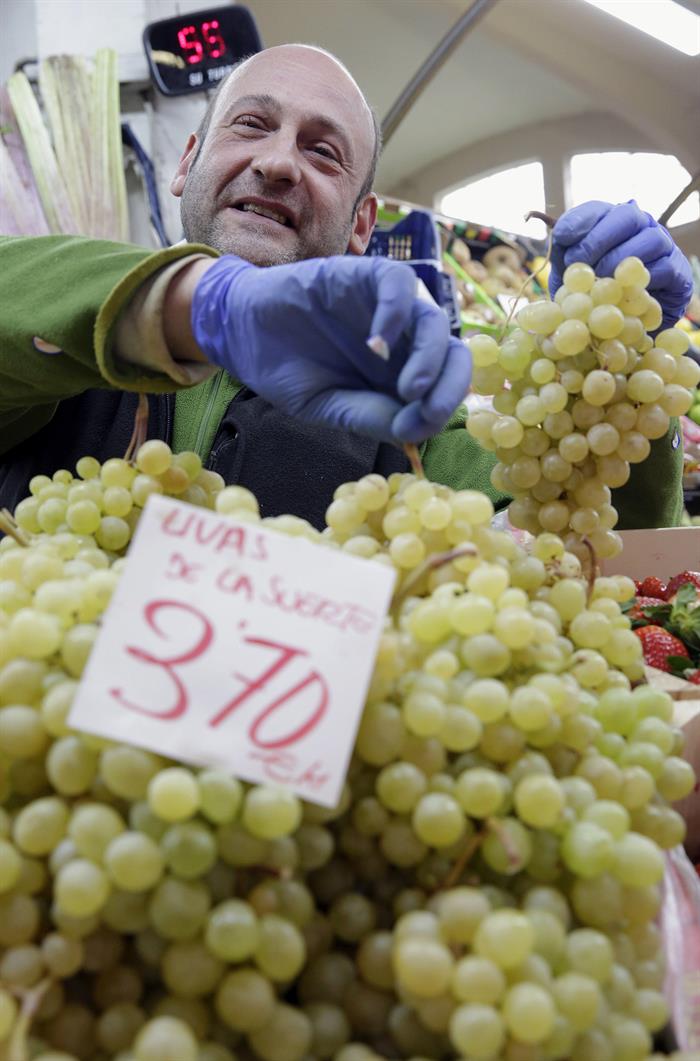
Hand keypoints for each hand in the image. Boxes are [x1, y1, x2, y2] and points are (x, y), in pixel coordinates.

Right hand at [190, 254, 470, 442]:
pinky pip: (398, 283)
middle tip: (424, 409)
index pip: (447, 382)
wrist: (244, 336)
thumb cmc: (288, 371)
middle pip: (452, 352)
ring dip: (429, 357)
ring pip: (432, 320)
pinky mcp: (364, 275)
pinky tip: (376, 344)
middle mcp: (403, 339)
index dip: (444, 404)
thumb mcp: (330, 408)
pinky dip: (397, 312)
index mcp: (401, 372)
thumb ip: (371, 416)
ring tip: (408, 387)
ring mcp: (386, 306)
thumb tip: (416, 431)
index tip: (420, 426)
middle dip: (448, 385)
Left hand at [549, 200, 692, 328]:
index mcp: (611, 222)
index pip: (596, 210)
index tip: (561, 236)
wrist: (630, 323)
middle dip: (599, 238)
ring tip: (600, 280)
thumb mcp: (573, 277)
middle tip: (579, 260)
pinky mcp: (677, 270)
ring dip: (620, 259)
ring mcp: (662, 245)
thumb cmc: (597, 293)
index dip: (579, 220)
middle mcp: (640, 226)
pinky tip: (623, 292)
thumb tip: (558, 241)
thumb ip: (565, 260)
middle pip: (627, 216)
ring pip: (650, 240)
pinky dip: (642, 280)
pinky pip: (664, 269)